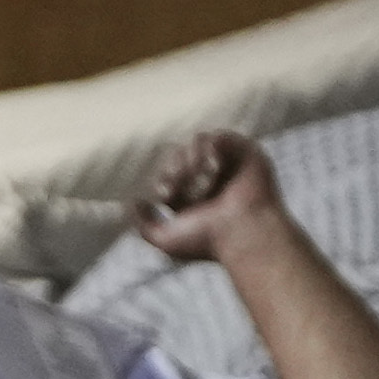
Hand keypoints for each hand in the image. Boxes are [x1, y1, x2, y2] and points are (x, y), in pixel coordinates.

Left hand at [130, 129, 283, 261]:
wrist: (242, 235)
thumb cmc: (207, 241)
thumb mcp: (165, 240)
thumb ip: (143, 224)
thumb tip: (133, 202)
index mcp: (195, 195)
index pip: (169, 171)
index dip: (162, 178)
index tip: (165, 194)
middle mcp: (212, 178)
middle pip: (180, 154)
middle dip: (174, 168)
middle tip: (179, 185)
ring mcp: (229, 164)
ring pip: (197, 143)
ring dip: (191, 159)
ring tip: (198, 178)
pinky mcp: (245, 153)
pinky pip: (219, 137)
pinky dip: (210, 149)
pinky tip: (212, 167)